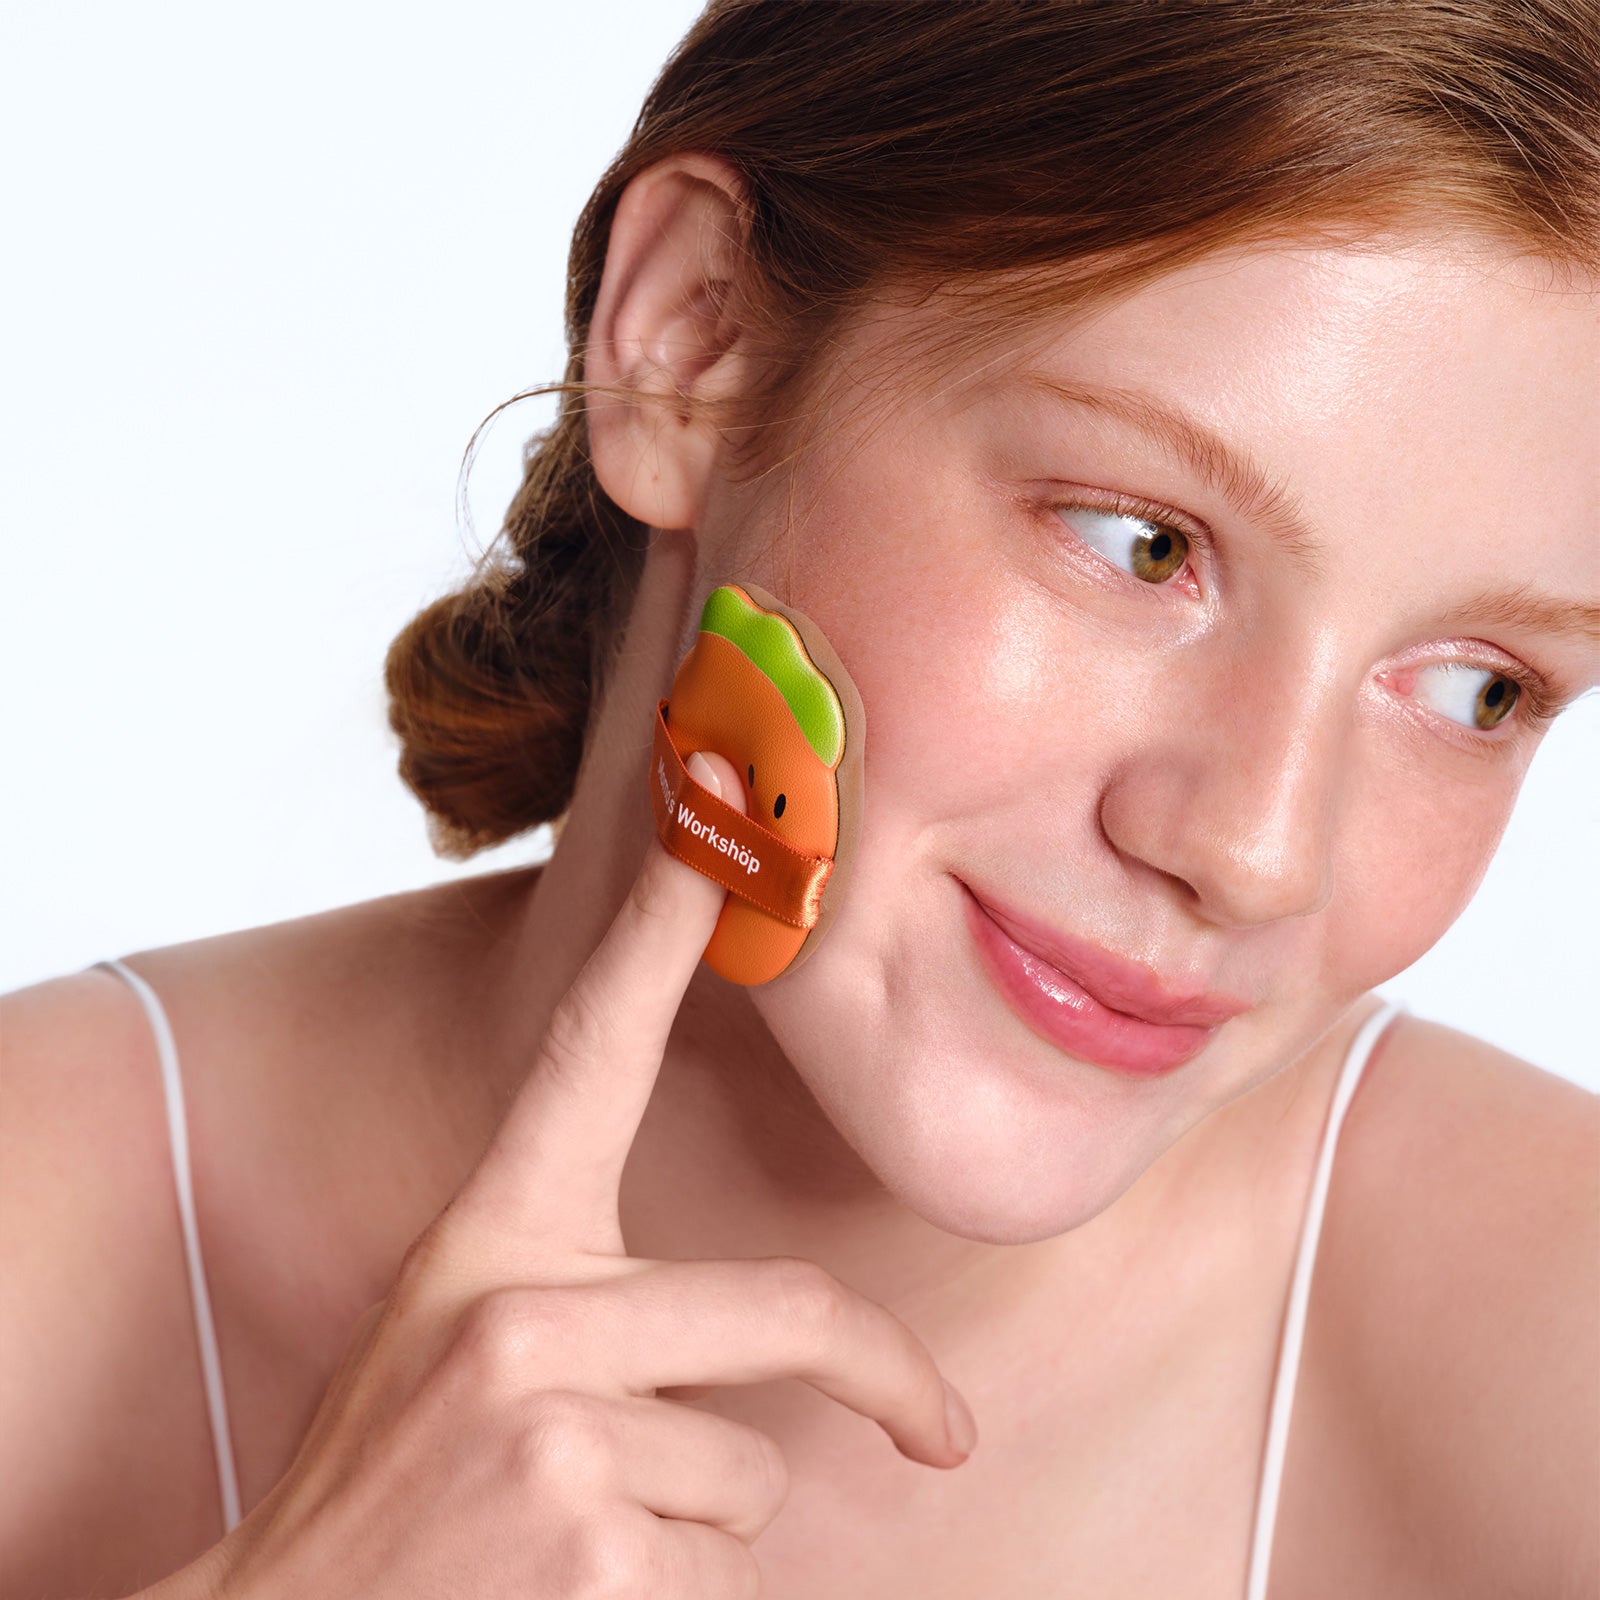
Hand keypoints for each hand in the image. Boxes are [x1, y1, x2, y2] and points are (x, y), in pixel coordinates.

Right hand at [185, 749, 974, 1599]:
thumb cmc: (384, 1491)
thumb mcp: (453, 1352)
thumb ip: (585, 1315)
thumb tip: (748, 1373)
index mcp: (491, 1244)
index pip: (592, 1052)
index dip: (659, 928)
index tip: (718, 817)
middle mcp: (523, 1316)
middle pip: (788, 1314)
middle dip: (883, 1378)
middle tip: (943, 1429)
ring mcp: (559, 1437)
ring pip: (750, 1475)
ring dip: (702, 1523)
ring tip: (571, 1549)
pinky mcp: (595, 1557)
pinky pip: (731, 1574)